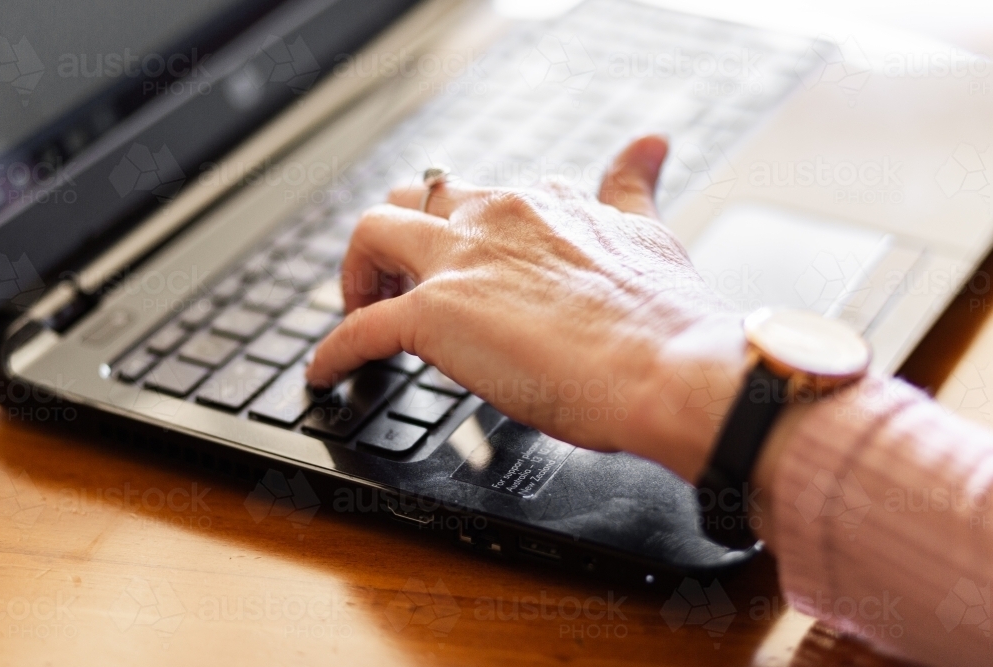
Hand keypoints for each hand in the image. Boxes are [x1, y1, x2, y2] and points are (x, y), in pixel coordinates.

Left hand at [306, 136, 747, 480]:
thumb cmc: (666, 316)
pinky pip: (358, 329)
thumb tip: (649, 144)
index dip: (457, 229)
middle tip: (396, 284)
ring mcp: (460, 262)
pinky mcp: (435, 316)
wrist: (670, 367)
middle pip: (410, 200)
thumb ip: (633, 187)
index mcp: (538, 203)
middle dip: (394, 239)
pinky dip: (333, 352)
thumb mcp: (648, 232)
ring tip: (362, 312)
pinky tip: (326, 372)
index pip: (476, 197)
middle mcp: (494, 216)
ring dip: (356, 275)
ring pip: (370, 235)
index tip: (455, 258)